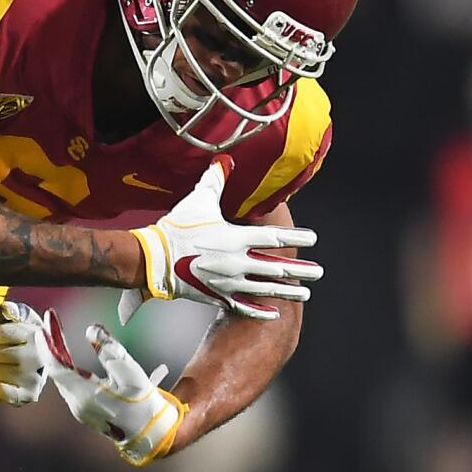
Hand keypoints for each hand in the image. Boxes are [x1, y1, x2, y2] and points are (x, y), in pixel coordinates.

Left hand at [0, 301, 47, 405]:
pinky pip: (4, 393)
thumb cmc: (23, 336)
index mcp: (35, 333)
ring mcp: (35, 377)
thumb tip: (6, 309)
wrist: (41, 360)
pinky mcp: (30, 395)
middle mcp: (38, 356)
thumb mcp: (21, 318)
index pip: (2, 333)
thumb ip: (13, 311)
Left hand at [38, 309, 186, 465]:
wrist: (149, 430)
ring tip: (55, 334)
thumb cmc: (143, 402)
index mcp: (86, 396)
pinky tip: (65, 354)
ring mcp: (78, 408)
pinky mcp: (83, 409)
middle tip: (50, 323)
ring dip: (57, 355)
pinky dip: (65, 366)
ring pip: (61, 377)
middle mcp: (77, 404)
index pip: (57, 368)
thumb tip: (92, 330)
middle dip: (52, 345)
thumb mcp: (131, 373)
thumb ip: (110, 351)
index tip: (43, 328)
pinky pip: (68, 383)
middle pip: (57, 371)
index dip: (48, 346)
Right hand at [123, 156, 320, 322]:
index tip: (313, 240)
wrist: (153, 260)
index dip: (296, 238)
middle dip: (300, 270)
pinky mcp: (217, 297)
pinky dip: (260, 311)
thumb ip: (216, 180)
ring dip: (288, 291)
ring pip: (265, 289)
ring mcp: (228, 282)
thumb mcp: (198, 200)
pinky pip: (244, 307)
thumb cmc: (176, 228)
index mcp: (235, 238)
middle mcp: (236, 262)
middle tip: (318, 272)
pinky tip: (275, 312)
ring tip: (306, 293)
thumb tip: (226, 159)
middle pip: (276, 268)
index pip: (274, 238)